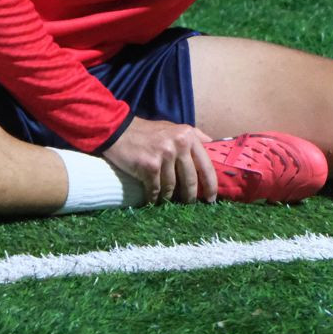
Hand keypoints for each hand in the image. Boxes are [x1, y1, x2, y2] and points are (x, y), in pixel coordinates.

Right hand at [102, 117, 217, 203]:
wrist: (118, 131)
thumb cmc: (148, 132)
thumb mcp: (173, 128)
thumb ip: (193, 137)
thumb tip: (214, 147)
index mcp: (188, 135)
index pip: (206, 165)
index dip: (211, 185)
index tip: (211, 199)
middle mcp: (179, 144)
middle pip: (190, 180)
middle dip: (190, 196)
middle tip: (189, 205)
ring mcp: (164, 155)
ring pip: (172, 187)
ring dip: (169, 197)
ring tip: (167, 201)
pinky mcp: (149, 166)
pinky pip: (155, 190)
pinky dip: (154, 198)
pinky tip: (152, 200)